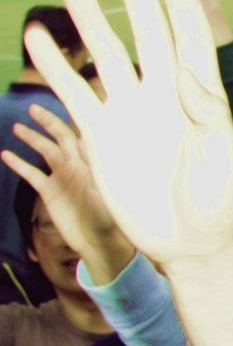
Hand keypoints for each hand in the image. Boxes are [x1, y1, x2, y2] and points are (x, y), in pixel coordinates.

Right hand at [1, 104, 136, 282]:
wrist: (98, 242)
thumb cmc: (110, 219)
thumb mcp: (106, 193)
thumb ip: (97, 170)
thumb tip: (88, 143)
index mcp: (93, 163)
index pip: (84, 135)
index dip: (75, 119)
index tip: (66, 103)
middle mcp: (77, 166)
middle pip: (61, 137)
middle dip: (48, 122)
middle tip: (33, 108)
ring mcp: (63, 177)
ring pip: (45, 151)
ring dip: (32, 139)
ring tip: (18, 127)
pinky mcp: (50, 191)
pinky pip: (32, 174)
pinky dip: (19, 164)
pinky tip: (5, 154)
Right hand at [24, 0, 232, 268]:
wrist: (188, 241)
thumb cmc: (217, 201)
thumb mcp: (222, 158)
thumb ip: (209, 115)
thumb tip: (188, 74)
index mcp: (199, 94)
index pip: (188, 35)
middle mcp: (163, 93)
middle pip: (147, 29)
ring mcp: (130, 109)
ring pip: (106, 51)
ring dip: (90, 17)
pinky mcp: (102, 133)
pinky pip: (74, 91)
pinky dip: (55, 66)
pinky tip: (37, 37)